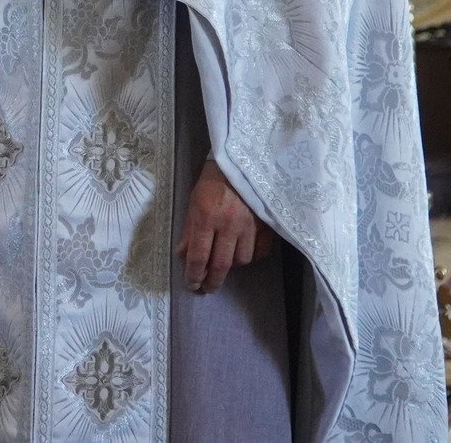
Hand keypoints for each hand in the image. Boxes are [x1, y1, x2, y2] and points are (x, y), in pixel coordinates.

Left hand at [177, 161, 272, 293]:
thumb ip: (189, 229)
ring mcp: (250, 225)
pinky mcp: (267, 225)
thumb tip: (183, 255)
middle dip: (212, 281)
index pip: (198, 256)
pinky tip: (243, 252)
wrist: (240, 162)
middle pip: (221, 264)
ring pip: (242, 260)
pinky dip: (251, 256)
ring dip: (231, 265)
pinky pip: (260, 251)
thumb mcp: (193, 201)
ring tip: (224, 262)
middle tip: (207, 289)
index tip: (192, 285)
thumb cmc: (212, 181)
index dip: (194, 275)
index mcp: (206, 217)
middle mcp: (228, 224)